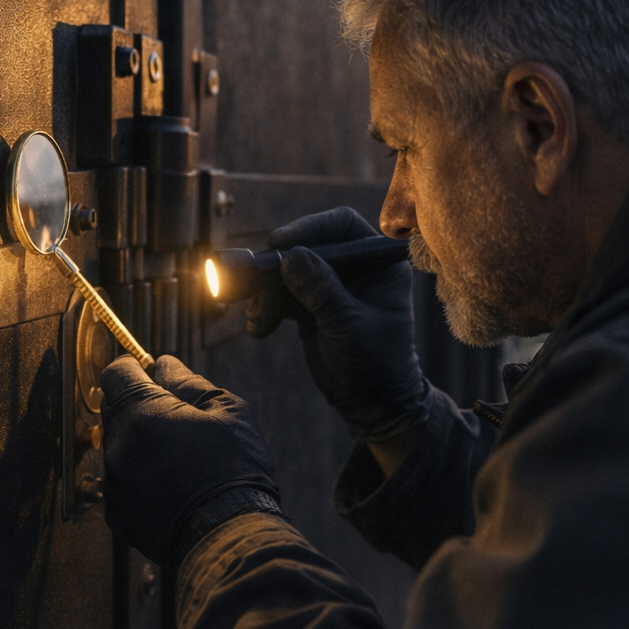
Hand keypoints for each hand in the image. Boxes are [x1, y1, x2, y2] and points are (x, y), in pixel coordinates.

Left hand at [100, 355, 279, 565]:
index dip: (132, 368)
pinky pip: (121, 484)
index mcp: (142, 414)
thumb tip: (165, 365)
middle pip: (113, 409)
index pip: (116, 373)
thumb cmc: (234, 470)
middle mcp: (118, 447)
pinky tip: (171, 488)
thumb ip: (189, 383)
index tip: (148, 373)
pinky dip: (139, 480)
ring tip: (178, 460)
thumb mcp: (227, 412)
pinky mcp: (116, 515)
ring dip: (138, 445)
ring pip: (117, 448)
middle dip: (137, 405)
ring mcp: (114, 484)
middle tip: (173, 417)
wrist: (230, 536)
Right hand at [247, 207, 429, 441]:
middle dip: (276, 267)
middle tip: (249, 279)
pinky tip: (259, 327)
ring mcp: (330, 284)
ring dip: (265, 294)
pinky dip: (265, 308)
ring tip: (259, 322)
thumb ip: (321, 291)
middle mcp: (354, 266)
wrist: (371, 402)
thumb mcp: (349, 326)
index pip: (342, 226)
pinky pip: (279, 294)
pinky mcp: (309, 303)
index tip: (280, 243)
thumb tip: (291, 257)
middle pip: (306, 246)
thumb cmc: (376, 364)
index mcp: (378, 262)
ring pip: (286, 272)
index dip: (310, 228)